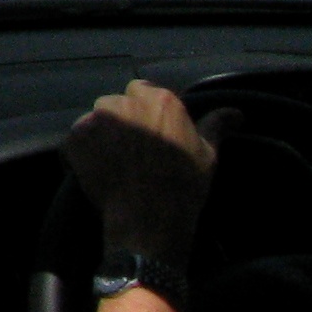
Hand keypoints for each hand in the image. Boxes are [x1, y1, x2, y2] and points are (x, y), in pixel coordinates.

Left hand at [64, 80, 215, 258]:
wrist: (149, 220)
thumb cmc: (183, 186)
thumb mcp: (208, 155)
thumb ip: (216, 126)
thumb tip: (237, 113)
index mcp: (159, 99)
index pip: (144, 91)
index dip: (147, 112)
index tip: (152, 132)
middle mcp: (124, 102)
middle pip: (118, 103)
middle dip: (124, 120)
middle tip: (134, 149)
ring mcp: (95, 119)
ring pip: (96, 119)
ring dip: (102, 134)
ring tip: (115, 161)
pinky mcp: (74, 138)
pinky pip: (76, 140)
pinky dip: (83, 152)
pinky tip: (98, 171)